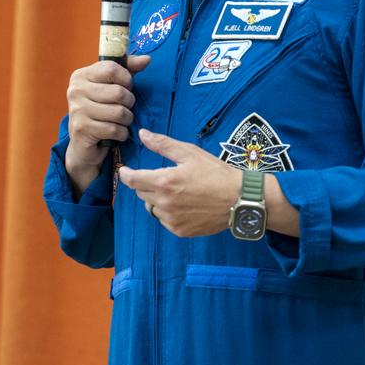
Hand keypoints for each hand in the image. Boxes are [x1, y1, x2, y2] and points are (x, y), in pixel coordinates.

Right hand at [64, 54, 150, 193]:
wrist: (83, 143)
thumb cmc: (101, 110)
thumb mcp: (112, 86)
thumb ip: (128, 70)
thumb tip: (147, 59)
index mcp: (81, 76)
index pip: (111, 68)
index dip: (126, 79)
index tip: (126, 87)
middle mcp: (75, 90)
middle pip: (118, 92)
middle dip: (129, 103)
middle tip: (125, 108)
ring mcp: (76, 110)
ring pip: (119, 112)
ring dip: (127, 120)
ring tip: (121, 121)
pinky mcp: (81, 129)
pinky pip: (114, 129)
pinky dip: (122, 133)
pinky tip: (117, 133)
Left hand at [117, 129, 241, 235]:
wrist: (240, 199)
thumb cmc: (216, 173)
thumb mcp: (190, 153)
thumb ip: (162, 144)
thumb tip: (142, 134)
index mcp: (164, 181)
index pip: (132, 180)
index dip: (125, 174)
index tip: (124, 171)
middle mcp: (165, 203)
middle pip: (141, 193)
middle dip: (146, 184)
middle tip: (164, 177)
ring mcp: (172, 219)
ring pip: (152, 208)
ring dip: (156, 199)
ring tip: (176, 192)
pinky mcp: (180, 230)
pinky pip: (164, 221)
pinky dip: (168, 212)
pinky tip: (184, 204)